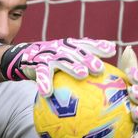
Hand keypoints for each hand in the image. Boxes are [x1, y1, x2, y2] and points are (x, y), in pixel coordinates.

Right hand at [0, 37, 115, 95]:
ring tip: (82, 74)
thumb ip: (85, 57)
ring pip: (62, 60)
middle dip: (89, 59)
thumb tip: (111, 56)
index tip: (112, 51)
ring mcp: (49, 55)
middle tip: (100, 69)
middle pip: (77, 52)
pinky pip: (42, 74)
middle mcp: (61, 48)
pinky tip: (47, 93)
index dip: (99, 46)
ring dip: (72, 66)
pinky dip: (44, 82)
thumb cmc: (53, 59)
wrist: (25, 57)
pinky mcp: (37, 64)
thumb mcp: (68, 56)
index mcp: (70, 46)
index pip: (86, 44)